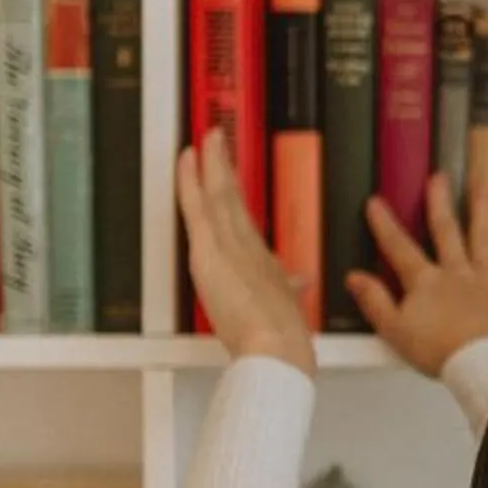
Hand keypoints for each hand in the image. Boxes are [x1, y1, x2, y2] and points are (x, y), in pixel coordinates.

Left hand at [178, 129, 314, 373]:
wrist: (277, 347)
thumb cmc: (284, 337)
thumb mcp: (289, 307)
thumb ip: (291, 290)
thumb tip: (300, 280)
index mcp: (263, 259)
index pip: (244, 219)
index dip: (236, 194)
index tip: (231, 175)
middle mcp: (247, 245)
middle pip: (233, 199)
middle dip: (225, 168)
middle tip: (218, 139)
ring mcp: (229, 244)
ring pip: (217, 195)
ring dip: (211, 164)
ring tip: (207, 139)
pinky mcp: (210, 250)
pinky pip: (197, 206)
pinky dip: (191, 180)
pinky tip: (188, 159)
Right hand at [347, 175, 487, 375]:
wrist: (486, 365)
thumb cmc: (442, 352)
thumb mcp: (395, 331)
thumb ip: (375, 302)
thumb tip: (355, 279)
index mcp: (427, 282)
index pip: (399, 247)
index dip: (385, 225)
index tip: (376, 203)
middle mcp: (458, 274)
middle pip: (447, 231)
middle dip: (440, 202)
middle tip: (439, 178)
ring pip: (484, 240)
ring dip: (482, 214)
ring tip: (482, 192)